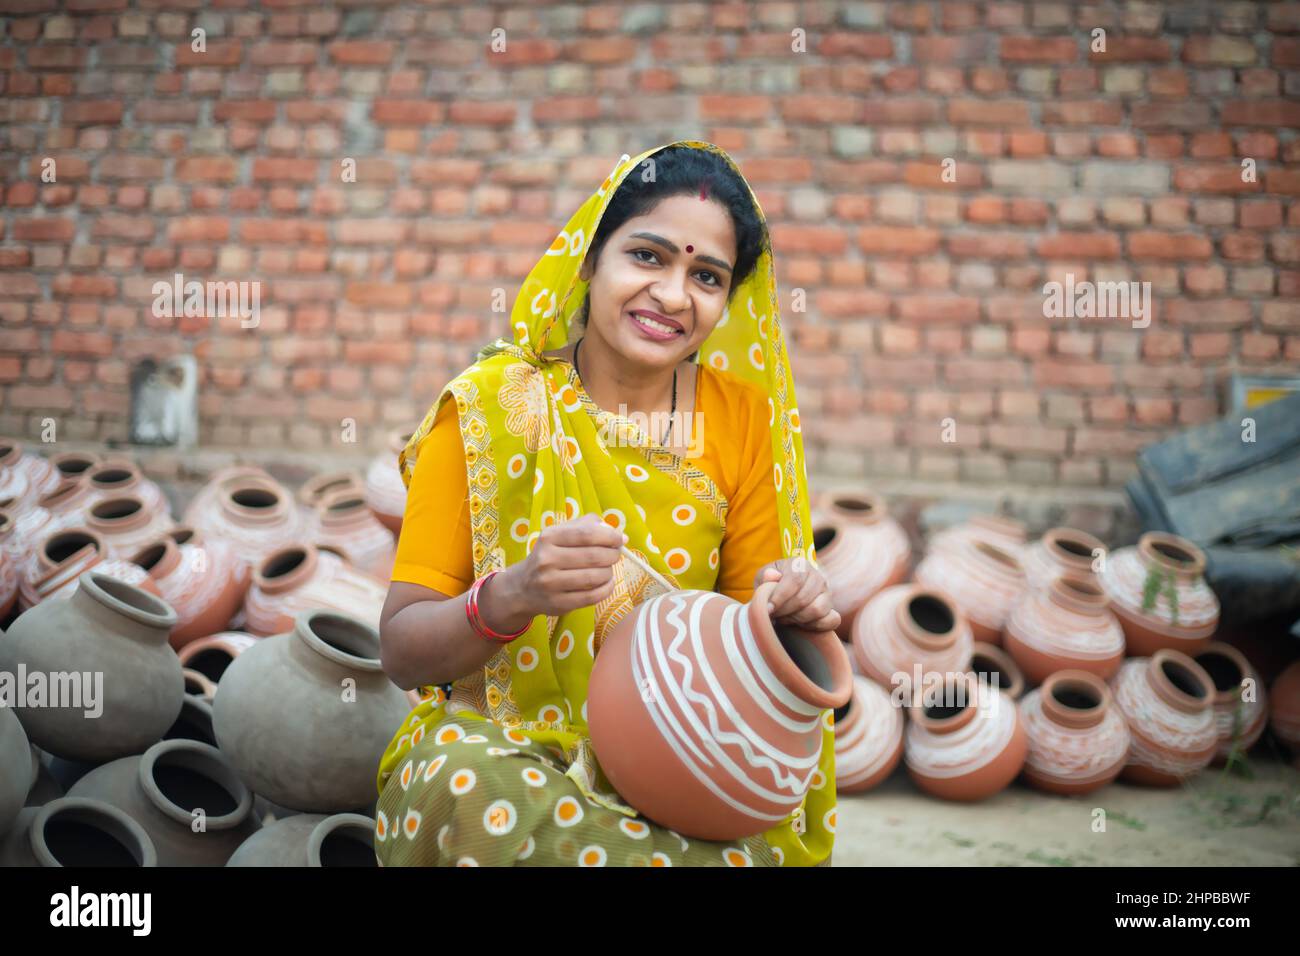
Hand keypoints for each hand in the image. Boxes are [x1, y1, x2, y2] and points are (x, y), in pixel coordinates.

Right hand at [487, 513, 623, 626]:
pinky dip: (606, 589)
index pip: (587, 534)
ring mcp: (551, 583)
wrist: (522, 587)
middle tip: (616, 555)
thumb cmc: (549, 556)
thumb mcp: (560, 534)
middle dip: (612, 555)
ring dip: (609, 573)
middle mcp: (547, 559)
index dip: (609, 536)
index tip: (620, 539)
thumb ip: (586, 526)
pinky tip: (606, 583)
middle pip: (594, 556)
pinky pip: (592, 596)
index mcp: (549, 537)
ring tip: (608, 570)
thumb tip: (618, 534)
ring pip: (595, 577)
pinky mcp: (558, 603)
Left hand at [753, 557, 840, 632]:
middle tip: (775, 614)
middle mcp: (818, 576)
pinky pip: (832, 620)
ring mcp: (827, 593)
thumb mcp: (762, 578)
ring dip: (798, 619)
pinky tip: (800, 624)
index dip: (780, 597)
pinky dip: (815, 626)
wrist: (784, 596)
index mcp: (800, 564)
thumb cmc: (771, 586)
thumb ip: (765, 576)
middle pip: (803, 598)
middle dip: (785, 611)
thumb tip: (772, 575)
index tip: (768, 608)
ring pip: (817, 610)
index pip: (794, 580)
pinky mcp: (832, 609)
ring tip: (785, 617)